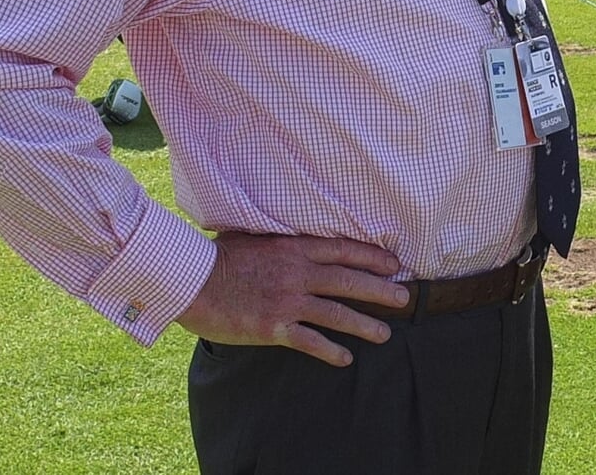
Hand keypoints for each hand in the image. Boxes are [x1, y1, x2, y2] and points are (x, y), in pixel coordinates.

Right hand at [175, 232, 408, 366]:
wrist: (191, 281)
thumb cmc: (216, 257)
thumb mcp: (252, 236)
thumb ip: (279, 239)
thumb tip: (294, 236)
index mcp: (293, 247)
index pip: (343, 250)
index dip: (372, 257)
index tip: (393, 264)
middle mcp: (296, 272)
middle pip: (349, 281)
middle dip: (380, 290)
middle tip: (404, 298)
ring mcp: (287, 301)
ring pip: (336, 313)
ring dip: (364, 324)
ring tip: (384, 334)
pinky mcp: (274, 327)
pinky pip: (310, 341)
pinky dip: (330, 350)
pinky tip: (345, 358)